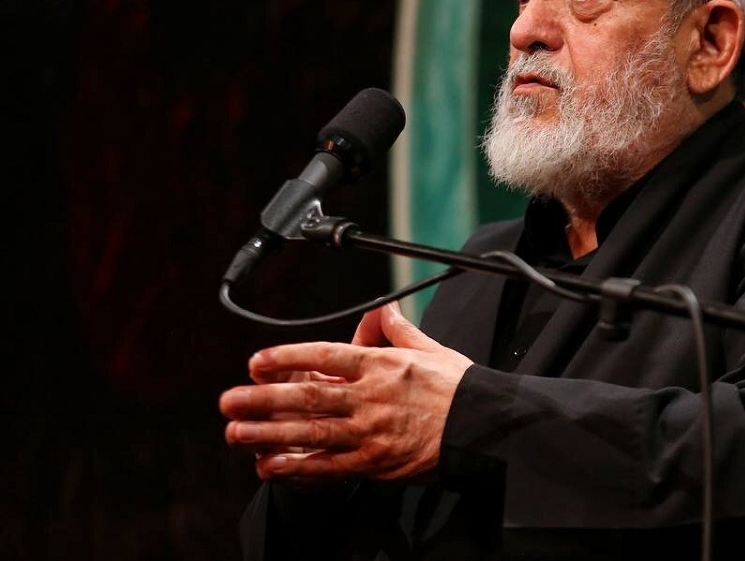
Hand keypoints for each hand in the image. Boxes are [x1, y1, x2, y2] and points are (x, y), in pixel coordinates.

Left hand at [220, 302, 472, 482]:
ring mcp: (370, 432)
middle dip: (263, 399)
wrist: (484, 427)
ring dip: (268, 433)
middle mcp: (371, 397)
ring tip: (236, 432)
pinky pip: (328, 466)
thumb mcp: (431, 349)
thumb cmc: (459, 387)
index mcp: (383, 365)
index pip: (325, 357)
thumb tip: (383, 310)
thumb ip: (398, 332)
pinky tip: (269, 465)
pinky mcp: (374, 463)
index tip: (257, 361)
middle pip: (307, 397)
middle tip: (228, 400)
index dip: (287, 358)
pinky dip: (297, 466)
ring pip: (310, 433)